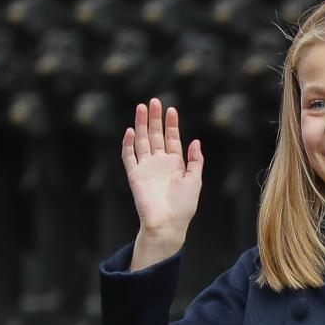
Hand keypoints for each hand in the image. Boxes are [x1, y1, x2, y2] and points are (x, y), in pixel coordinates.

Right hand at [122, 98, 203, 270]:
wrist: (168, 223)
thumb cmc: (184, 205)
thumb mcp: (195, 180)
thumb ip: (196, 160)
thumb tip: (195, 140)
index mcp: (175, 163)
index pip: (171, 138)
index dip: (171, 124)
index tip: (171, 109)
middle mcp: (159, 163)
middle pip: (155, 135)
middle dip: (155, 118)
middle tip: (153, 101)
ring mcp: (146, 168)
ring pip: (142, 141)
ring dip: (141, 125)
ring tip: (141, 108)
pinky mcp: (135, 175)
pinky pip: (129, 157)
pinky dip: (129, 144)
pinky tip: (131, 131)